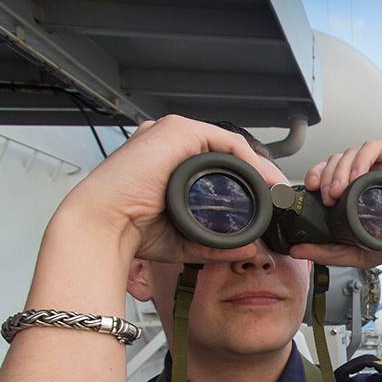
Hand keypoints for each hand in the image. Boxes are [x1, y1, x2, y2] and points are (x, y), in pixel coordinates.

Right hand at [55, 115, 287, 263]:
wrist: (104, 225)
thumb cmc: (131, 230)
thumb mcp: (184, 238)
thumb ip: (215, 243)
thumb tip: (249, 250)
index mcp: (168, 163)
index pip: (217, 166)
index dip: (248, 184)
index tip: (268, 205)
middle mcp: (169, 144)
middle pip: (226, 154)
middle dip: (258, 175)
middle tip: (278, 198)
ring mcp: (171, 134)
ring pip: (229, 146)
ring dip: (258, 168)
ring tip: (275, 191)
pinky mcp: (177, 131)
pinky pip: (225, 141)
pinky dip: (249, 160)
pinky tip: (262, 180)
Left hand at [291, 140, 381, 267]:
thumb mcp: (355, 251)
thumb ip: (328, 251)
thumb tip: (296, 250)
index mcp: (358, 189)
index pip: (331, 172)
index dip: (317, 175)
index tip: (310, 188)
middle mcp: (370, 172)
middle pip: (338, 159)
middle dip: (326, 174)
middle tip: (326, 195)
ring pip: (352, 152)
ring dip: (340, 169)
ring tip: (339, 191)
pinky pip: (373, 147)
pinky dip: (360, 159)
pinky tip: (357, 177)